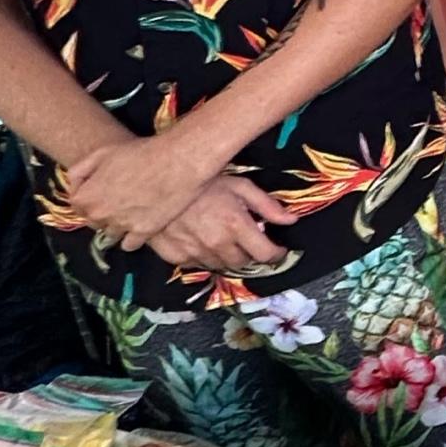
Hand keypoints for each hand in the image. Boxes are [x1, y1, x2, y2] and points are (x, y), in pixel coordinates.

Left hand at [64, 126, 229, 249]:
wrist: (177, 161)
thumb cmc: (140, 153)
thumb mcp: (102, 153)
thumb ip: (80, 171)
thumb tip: (74, 186)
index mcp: (86, 197)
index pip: (77, 206)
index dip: (90, 197)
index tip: (102, 190)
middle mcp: (100, 216)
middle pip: (94, 222)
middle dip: (103, 212)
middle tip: (119, 198)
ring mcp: (121, 226)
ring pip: (111, 234)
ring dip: (118, 225)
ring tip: (133, 209)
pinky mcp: (143, 233)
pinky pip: (129, 244)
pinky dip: (133, 237)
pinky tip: (140, 223)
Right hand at [145, 174, 299, 278]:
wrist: (154, 183)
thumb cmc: (201, 180)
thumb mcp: (238, 185)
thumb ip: (266, 205)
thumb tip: (291, 220)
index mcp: (236, 225)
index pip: (265, 254)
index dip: (275, 254)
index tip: (277, 250)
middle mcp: (217, 243)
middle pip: (243, 262)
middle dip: (249, 253)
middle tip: (246, 239)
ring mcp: (196, 253)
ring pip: (221, 266)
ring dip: (227, 256)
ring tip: (223, 238)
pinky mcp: (177, 257)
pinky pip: (198, 265)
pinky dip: (205, 257)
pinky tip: (203, 241)